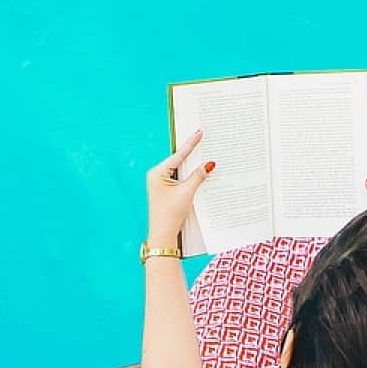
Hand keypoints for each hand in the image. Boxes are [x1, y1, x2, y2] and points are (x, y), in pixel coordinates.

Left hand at [147, 129, 214, 244]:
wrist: (162, 234)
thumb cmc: (169, 215)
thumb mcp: (186, 193)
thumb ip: (198, 176)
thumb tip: (209, 164)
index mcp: (157, 172)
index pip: (178, 155)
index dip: (191, 144)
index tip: (199, 132)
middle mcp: (156, 175)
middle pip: (179, 160)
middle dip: (192, 152)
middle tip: (203, 138)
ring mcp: (160, 183)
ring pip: (180, 169)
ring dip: (192, 165)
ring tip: (203, 153)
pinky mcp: (164, 190)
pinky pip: (179, 178)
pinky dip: (189, 175)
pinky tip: (199, 172)